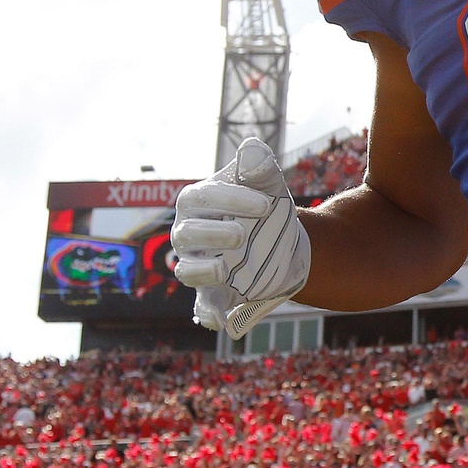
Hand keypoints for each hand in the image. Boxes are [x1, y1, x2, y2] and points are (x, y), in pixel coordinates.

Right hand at [171, 139, 311, 339]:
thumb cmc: (264, 204)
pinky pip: (202, 306)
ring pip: (187, 271)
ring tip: (226, 269)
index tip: (266, 204)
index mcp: (196, 201)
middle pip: (187, 236)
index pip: (201, 198)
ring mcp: (199, 265)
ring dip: (204, 272)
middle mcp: (189, 234)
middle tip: (242, 234)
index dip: (231, 200)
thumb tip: (253, 148)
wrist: (281, 239)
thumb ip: (259, 165)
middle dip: (212, 235)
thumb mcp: (266, 182)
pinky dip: (208, 314)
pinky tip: (220, 320)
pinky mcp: (212, 292)